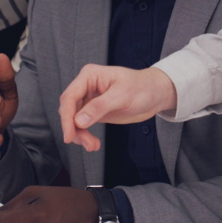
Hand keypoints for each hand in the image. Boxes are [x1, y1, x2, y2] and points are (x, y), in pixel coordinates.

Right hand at [58, 66, 177, 150]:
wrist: (155, 94)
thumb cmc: (142, 87)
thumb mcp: (122, 96)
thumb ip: (99, 107)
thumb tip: (78, 120)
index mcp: (89, 76)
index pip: (69, 96)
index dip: (66, 117)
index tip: (69, 135)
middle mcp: (86, 86)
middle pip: (68, 109)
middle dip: (74, 128)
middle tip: (87, 143)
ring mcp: (89, 99)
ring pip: (73, 119)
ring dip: (80, 135)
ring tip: (93, 146)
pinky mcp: (94, 110)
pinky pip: (81, 124)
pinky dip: (84, 135)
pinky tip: (93, 143)